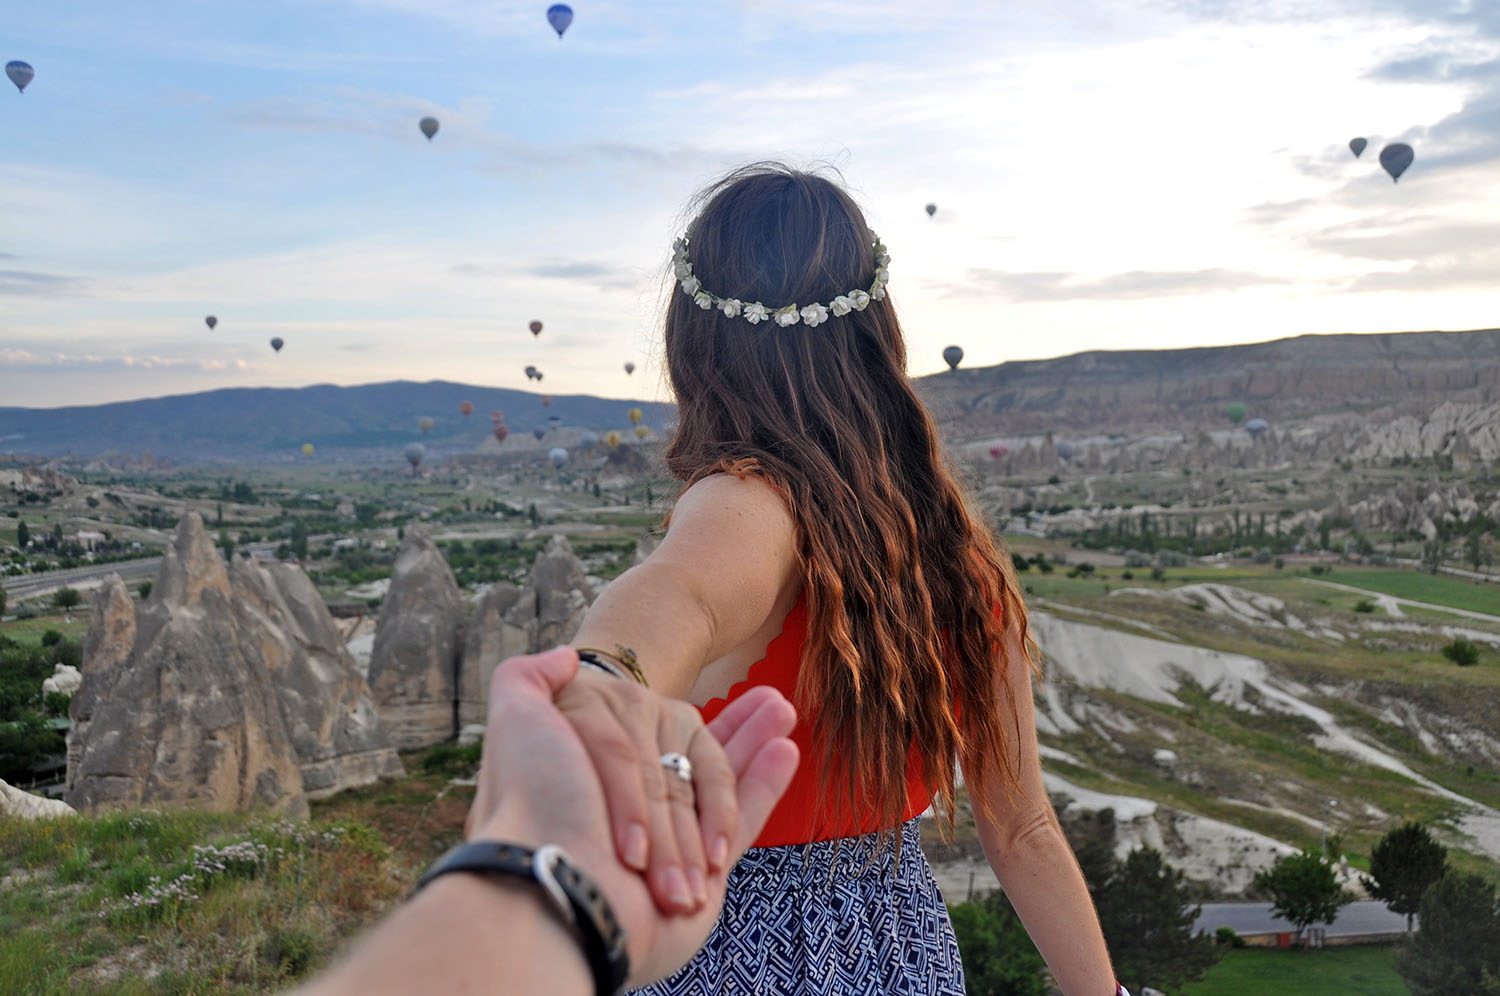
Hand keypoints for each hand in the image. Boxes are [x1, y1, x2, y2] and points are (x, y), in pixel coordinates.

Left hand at [465, 648, 797, 985]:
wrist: (558, 878)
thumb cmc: (534, 798)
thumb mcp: (516, 721)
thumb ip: (528, 682)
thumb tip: (566, 658)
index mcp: (589, 777)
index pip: (640, 740)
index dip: (671, 718)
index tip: (678, 691)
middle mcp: (628, 811)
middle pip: (687, 758)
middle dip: (734, 729)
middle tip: (776, 701)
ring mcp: (669, 842)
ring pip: (717, 781)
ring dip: (753, 744)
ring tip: (785, 710)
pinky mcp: (702, 871)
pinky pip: (740, 816)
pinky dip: (763, 785)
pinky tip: (786, 749)